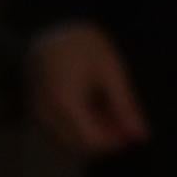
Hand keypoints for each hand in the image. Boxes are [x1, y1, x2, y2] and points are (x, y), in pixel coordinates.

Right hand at [26, 23, 150, 156]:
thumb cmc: (83, 46)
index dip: (116, 142)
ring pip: (69, 144)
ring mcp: (36, 116)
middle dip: (106, 139)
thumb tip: (141, 136)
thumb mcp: (111, 71)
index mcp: (65, 102)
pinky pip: (59, 134)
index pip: (91, 142)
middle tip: (123, 116)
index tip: (133, 129)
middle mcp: (45, 115)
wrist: (50, 30)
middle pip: (79, 147)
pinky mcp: (36, 115)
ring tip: (108, 106)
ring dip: (93, 135)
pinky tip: (93, 107)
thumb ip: (125, 106)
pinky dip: (80, 129)